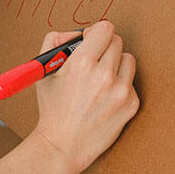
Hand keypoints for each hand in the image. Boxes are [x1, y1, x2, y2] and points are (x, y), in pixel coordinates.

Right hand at [30, 20, 138, 173]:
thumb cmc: (52, 109)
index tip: (92, 39)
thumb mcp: (44, 72)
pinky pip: (131, 82)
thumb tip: (75, 33)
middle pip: (117, 41)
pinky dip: (120, 85)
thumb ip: (54, 42)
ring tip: (100, 79)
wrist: (63, 145)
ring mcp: (120, 91)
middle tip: (94, 59)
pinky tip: (105, 97)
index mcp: (82, 63)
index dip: (96, 32)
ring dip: (116, 64)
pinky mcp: (131, 104)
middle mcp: (104, 75)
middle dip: (105, 47)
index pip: (105, 29)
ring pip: (128, 59)